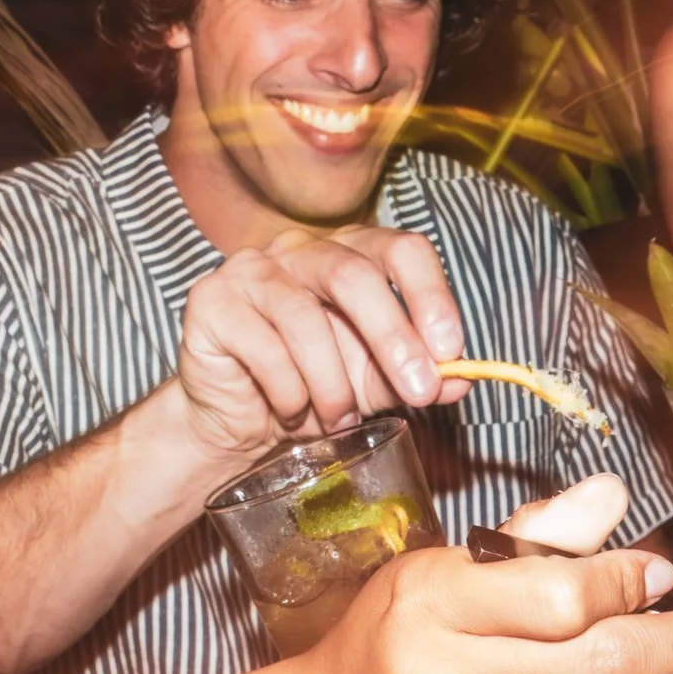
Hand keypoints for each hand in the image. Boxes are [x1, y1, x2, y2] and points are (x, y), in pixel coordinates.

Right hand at [173, 227, 466, 459]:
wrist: (236, 424)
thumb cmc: (309, 390)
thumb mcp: (375, 385)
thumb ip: (417, 375)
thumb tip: (461, 379)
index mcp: (348, 254)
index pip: (401, 249)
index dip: (431, 296)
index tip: (450, 351)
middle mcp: (299, 250)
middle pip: (353, 274)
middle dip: (393, 339)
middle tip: (419, 392)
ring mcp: (250, 271)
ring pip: (305, 318)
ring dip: (332, 383)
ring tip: (338, 419)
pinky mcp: (211, 302)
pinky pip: (262, 348)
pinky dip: (287, 392)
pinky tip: (290, 410)